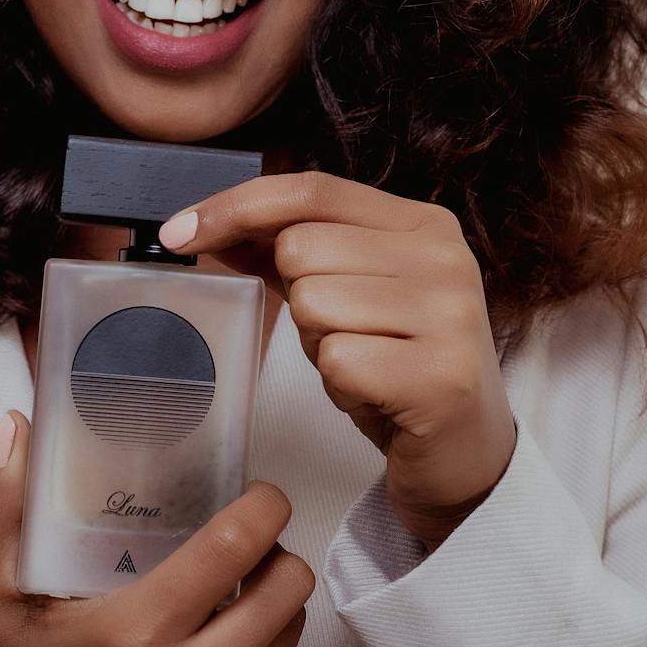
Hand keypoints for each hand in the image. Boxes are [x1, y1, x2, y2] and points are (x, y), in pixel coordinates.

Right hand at [0, 410, 314, 646]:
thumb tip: (15, 426)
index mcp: (135, 633)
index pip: (236, 546)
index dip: (264, 507)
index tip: (259, 494)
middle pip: (285, 586)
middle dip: (276, 553)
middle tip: (246, 547)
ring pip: (291, 633)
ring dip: (273, 605)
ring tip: (234, 597)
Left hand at [158, 171, 517, 548]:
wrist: (466, 456)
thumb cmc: (398, 368)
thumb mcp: (348, 295)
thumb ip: (287, 251)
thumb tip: (208, 224)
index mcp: (424, 224)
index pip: (312, 190)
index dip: (236, 206)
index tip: (180, 232)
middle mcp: (445, 258)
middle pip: (301, 248)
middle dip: (299, 300)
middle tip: (346, 337)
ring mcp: (449, 315)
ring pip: (313, 304)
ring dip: (320, 347)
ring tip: (366, 367)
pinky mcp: (440, 376)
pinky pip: (337, 361)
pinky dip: (339, 387)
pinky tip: (374, 396)